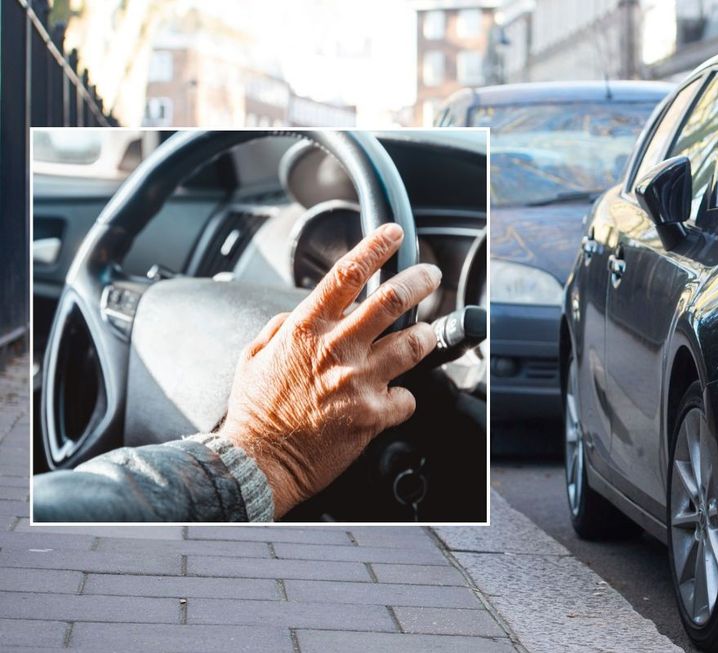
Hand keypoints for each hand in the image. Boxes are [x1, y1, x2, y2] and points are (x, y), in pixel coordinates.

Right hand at [217, 224, 439, 517]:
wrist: (259, 464)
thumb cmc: (256, 413)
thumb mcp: (254, 357)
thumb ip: (282, 327)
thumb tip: (302, 311)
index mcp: (306, 329)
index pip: (346, 275)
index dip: (375, 247)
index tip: (394, 234)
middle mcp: (335, 349)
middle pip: (392, 300)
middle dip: (419, 280)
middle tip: (430, 276)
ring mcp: (357, 382)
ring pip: (413, 344)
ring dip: (424, 336)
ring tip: (424, 335)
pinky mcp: (372, 415)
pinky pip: (407, 397)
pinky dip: (404, 398)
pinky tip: (392, 401)